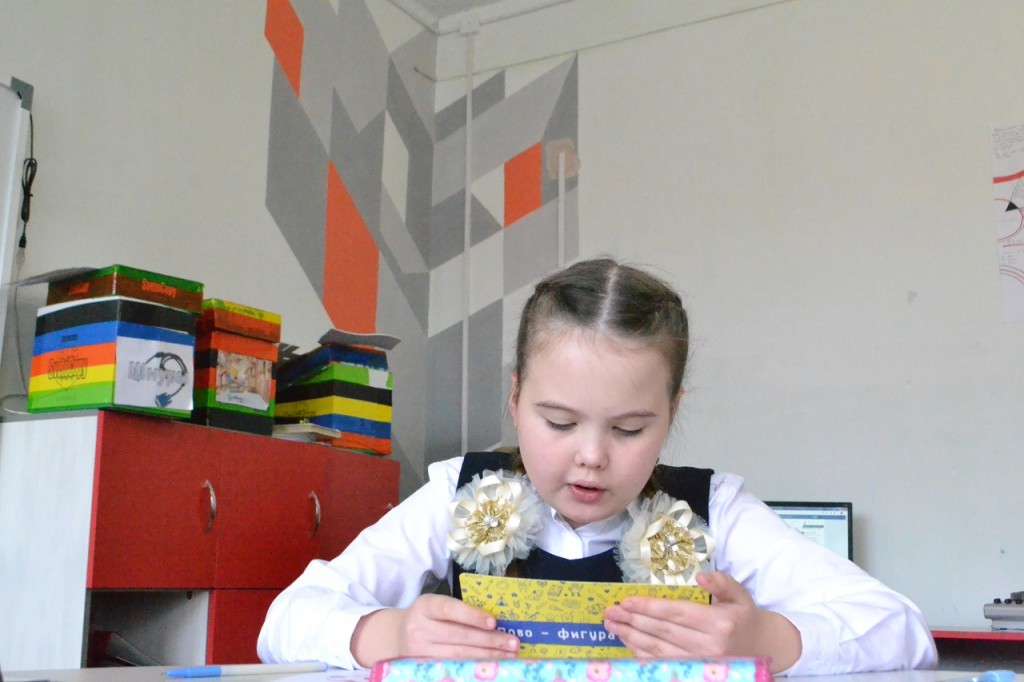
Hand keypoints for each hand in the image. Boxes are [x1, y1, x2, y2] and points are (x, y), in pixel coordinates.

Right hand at [351, 593, 519, 666]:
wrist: (397, 634)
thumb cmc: (428, 616)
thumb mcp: (436, 605)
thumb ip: (459, 610)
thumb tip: (496, 620)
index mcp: (426, 605)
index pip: (449, 610)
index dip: (471, 615)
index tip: (493, 621)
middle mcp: (420, 627)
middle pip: (458, 635)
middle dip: (489, 640)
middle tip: (513, 642)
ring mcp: (421, 650)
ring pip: (458, 654)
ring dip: (487, 655)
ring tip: (509, 654)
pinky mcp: (425, 665)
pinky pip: (455, 665)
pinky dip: (475, 664)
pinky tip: (492, 663)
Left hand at [603, 571, 800, 672]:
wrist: (764, 649)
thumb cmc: (746, 618)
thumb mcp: (739, 595)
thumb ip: (722, 583)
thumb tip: (702, 576)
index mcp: (718, 624)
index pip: (676, 614)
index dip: (649, 608)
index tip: (626, 601)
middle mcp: (708, 647)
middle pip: (662, 633)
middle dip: (632, 622)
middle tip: (609, 612)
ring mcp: (700, 664)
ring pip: (658, 651)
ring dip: (631, 638)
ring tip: (611, 625)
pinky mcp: (694, 673)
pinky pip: (662, 664)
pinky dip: (641, 654)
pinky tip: (627, 642)